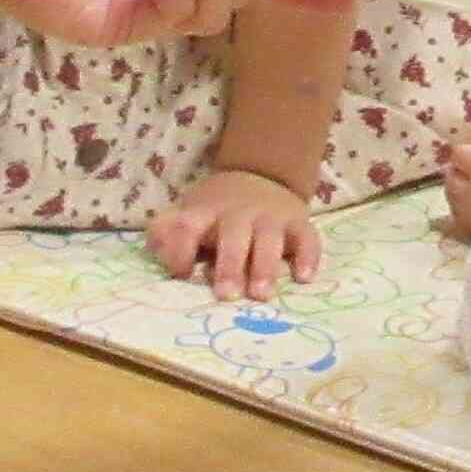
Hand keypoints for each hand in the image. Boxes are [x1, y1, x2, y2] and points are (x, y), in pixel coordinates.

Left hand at [152, 165, 321, 296]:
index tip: (181, 274)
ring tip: (261, 294)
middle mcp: (240, 213)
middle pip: (233, 236)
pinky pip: (308, 239)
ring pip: (269, 239)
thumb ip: (167, 233)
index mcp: (205, 211)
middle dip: (229, 265)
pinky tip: (303, 278)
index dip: (181, 249)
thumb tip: (161, 256)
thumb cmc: (217, 210)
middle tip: (226, 296)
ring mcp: (272, 217)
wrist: (261, 175)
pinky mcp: (299, 223)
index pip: (187, 226)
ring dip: (265, 266)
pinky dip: (308, 257)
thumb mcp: (187, 213)